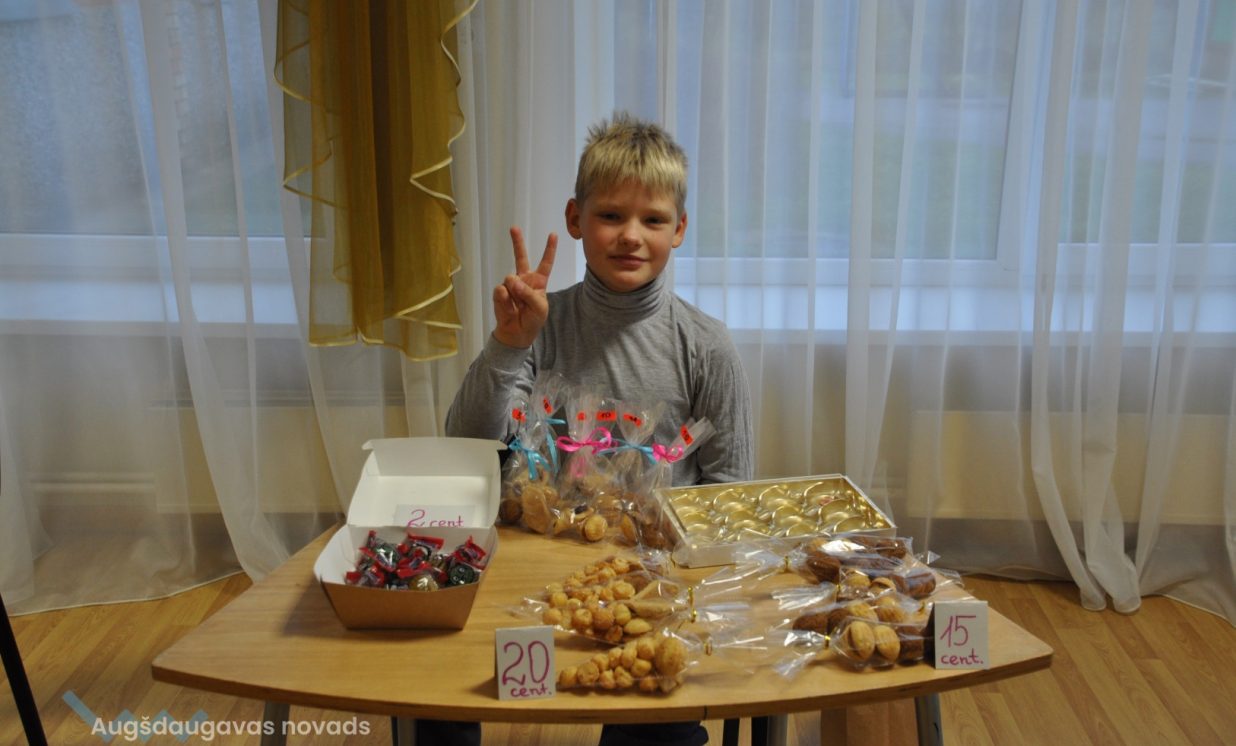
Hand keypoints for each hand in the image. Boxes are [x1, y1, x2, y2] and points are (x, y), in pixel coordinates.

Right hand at [492, 226, 556, 347]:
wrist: (517, 333)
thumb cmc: (533, 319)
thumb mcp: (539, 308)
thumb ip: (529, 294)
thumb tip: (513, 282)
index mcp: (539, 282)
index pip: (546, 263)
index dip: (549, 249)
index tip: (553, 234)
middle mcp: (524, 279)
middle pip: (521, 257)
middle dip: (517, 242)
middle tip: (514, 228)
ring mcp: (511, 285)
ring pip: (510, 278)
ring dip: (514, 293)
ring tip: (518, 306)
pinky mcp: (500, 292)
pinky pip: (501, 290)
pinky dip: (505, 300)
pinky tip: (509, 308)